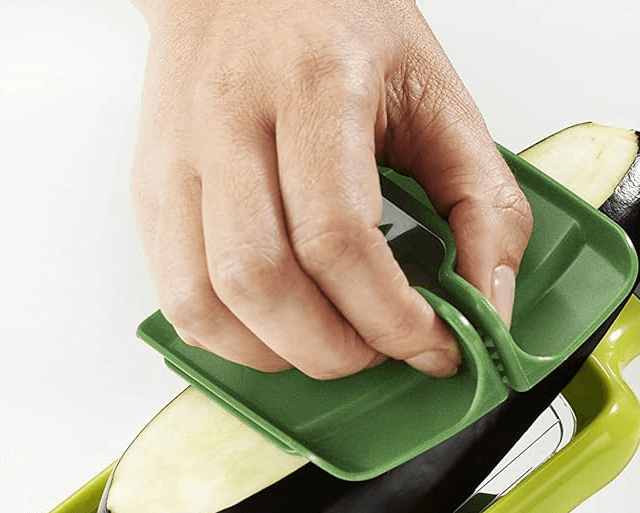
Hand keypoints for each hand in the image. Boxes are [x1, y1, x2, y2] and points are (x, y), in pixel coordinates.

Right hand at [130, 0, 531, 378]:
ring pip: (204, 300)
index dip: (389, 316)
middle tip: (382, 348)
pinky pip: (176, 295)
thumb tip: (488, 308)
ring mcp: (178, 158)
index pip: (338, 237)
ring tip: (331, 342)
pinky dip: (230, 337)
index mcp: (313, 84)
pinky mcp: (151, 188)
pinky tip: (277, 327)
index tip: (432, 341)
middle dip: (334, 348)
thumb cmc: (337, 24)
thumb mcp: (438, 95)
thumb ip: (483, 202)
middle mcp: (230, 119)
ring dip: (277, 352)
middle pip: (261, 280)